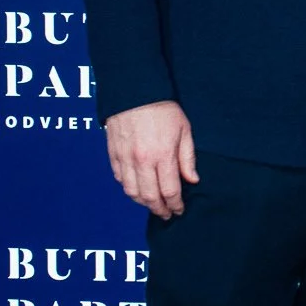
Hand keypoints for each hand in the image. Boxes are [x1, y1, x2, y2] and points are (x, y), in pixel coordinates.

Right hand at [105, 101, 197, 218]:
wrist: (134, 91)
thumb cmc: (163, 109)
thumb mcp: (184, 130)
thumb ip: (187, 158)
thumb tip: (192, 180)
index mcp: (162, 156)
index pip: (170, 191)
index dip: (175, 205)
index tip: (179, 210)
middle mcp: (142, 161)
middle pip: (149, 197)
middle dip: (159, 209)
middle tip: (166, 214)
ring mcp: (125, 158)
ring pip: (132, 191)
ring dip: (143, 202)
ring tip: (152, 204)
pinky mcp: (113, 153)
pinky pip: (119, 178)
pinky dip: (128, 188)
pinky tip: (137, 188)